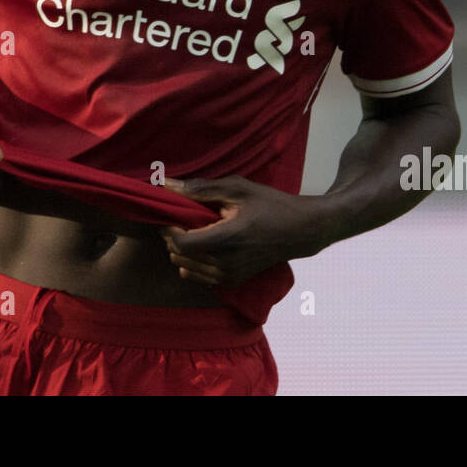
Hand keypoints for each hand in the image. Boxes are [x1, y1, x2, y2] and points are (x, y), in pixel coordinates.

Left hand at [160, 176, 329, 287]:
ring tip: (191, 231)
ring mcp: (229, 276)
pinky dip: (192, 262)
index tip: (171, 214)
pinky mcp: (232, 281)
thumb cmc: (270, 205)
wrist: (300, 231)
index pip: (181, 244)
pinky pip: (198, 276)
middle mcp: (226, 264)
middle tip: (179, 219)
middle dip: (173, 237)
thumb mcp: (237, 188)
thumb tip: (166, 185)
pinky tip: (202, 245)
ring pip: (185, 269)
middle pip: (179, 257)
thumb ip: (200, 189)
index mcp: (227, 239)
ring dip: (181, 250)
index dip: (169, 229)